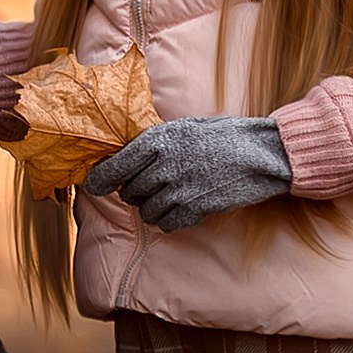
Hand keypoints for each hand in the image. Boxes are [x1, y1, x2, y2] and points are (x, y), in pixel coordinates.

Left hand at [79, 114, 292, 232]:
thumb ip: (153, 144)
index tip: (93, 187)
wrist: (259, 153)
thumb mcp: (182, 128)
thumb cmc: (221, 136)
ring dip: (153, 208)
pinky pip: (167, 224)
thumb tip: (123, 160)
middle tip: (151, 185)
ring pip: (146, 212)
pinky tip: (182, 208)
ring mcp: (179, 189)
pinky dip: (170, 220)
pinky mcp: (195, 209)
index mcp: (156, 141)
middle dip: (135, 193)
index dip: (99, 181)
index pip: (113, 168)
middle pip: (129, 193)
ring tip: (170, 196)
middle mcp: (162, 166)